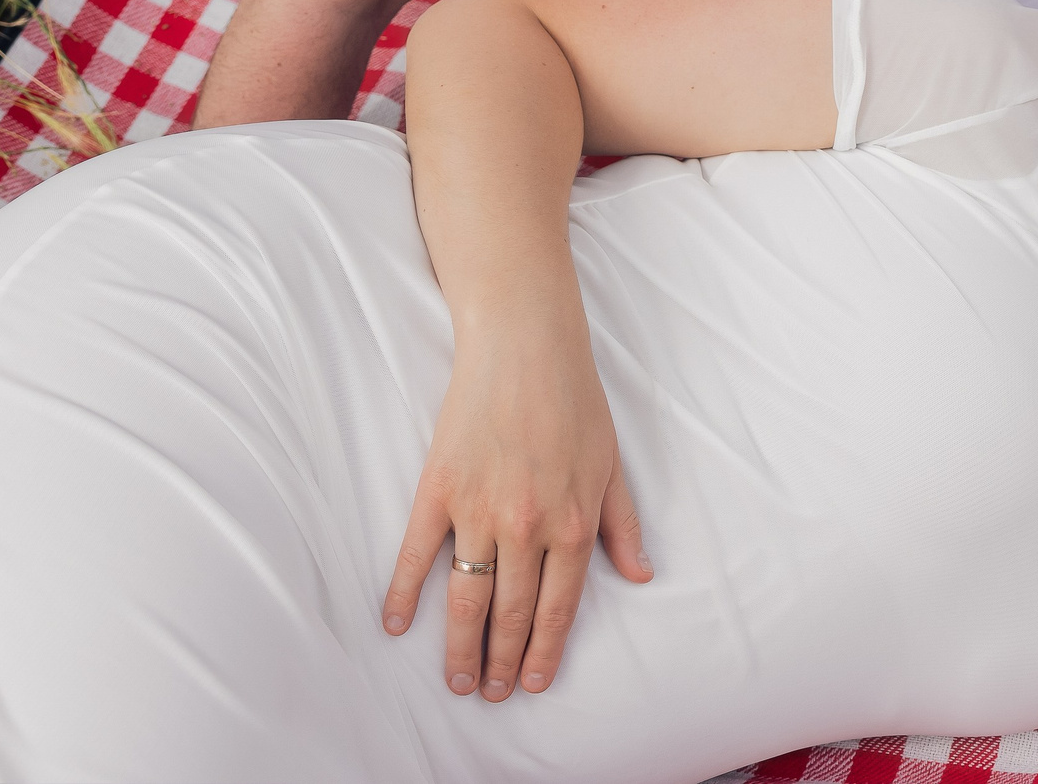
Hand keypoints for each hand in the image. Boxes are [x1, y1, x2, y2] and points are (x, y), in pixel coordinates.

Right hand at [383, 322, 651, 700]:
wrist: (525, 345)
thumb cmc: (574, 401)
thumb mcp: (612, 465)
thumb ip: (623, 525)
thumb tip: (639, 574)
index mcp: (573, 522)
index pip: (558, 606)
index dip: (544, 649)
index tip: (532, 681)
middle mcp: (527, 525)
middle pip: (510, 612)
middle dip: (502, 660)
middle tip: (491, 693)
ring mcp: (479, 509)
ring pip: (468, 596)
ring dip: (462, 646)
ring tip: (459, 680)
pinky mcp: (439, 489)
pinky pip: (417, 553)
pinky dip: (405, 593)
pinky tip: (398, 624)